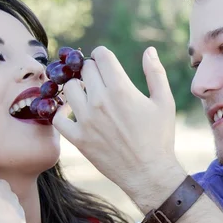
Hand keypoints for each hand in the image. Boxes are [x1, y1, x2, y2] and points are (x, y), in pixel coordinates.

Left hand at [53, 46, 183, 205]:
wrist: (149, 173)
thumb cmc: (159, 137)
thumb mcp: (164, 102)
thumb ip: (155, 73)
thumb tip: (149, 50)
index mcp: (121, 89)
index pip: (100, 56)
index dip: (103, 55)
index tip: (105, 62)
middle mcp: (100, 101)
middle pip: (85, 69)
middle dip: (92, 70)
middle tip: (99, 80)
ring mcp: (86, 120)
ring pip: (68, 89)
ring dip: (77, 88)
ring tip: (88, 95)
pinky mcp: (78, 138)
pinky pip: (58, 117)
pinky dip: (63, 112)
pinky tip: (75, 113)